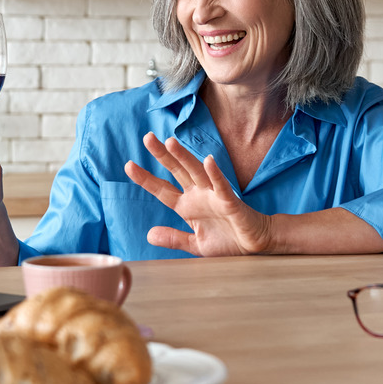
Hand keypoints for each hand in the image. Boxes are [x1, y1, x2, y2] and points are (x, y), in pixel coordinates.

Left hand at [124, 133, 273, 256]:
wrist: (254, 245)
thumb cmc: (227, 241)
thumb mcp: (195, 245)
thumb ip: (173, 238)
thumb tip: (149, 234)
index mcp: (187, 206)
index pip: (162, 189)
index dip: (146, 178)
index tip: (129, 165)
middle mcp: (198, 195)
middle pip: (177, 171)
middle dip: (163, 155)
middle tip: (147, 138)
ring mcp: (214, 196)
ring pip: (197, 172)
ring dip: (185, 158)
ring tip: (171, 143)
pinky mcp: (230, 201)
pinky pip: (222, 186)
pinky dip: (215, 173)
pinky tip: (208, 160)